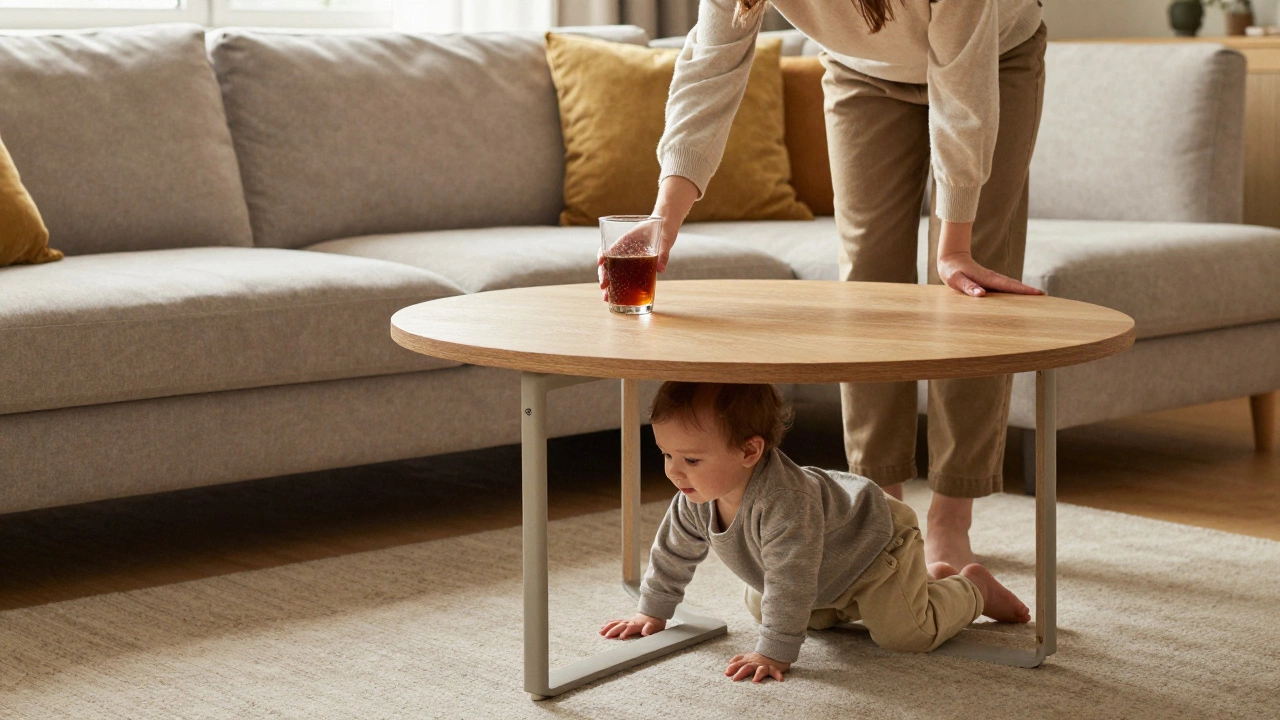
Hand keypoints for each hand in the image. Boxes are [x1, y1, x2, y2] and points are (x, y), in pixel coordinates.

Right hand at [598, 175, 696, 301]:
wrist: (668, 226)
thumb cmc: (665, 228)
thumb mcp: (665, 239)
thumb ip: (663, 253)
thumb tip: (660, 269)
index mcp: (628, 239)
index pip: (611, 247)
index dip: (604, 255)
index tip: (601, 263)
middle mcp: (625, 249)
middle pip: (609, 262)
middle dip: (604, 275)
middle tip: (603, 288)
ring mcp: (629, 257)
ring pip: (614, 271)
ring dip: (609, 283)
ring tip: (606, 297)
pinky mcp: (637, 264)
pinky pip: (625, 275)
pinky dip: (619, 285)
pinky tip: (616, 295)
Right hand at [600, 613, 665, 639]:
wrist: (652, 614)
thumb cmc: (654, 623)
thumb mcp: (654, 626)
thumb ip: (649, 629)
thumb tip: (645, 632)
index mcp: (637, 624)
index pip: (630, 628)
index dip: (626, 632)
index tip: (621, 637)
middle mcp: (630, 622)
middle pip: (620, 625)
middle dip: (613, 630)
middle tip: (606, 636)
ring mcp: (626, 621)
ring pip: (615, 623)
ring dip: (608, 627)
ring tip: (601, 633)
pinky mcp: (623, 621)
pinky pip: (614, 622)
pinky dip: (608, 624)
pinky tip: (602, 627)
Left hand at [725, 651, 789, 682]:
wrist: (774, 648)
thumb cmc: (760, 656)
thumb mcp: (748, 657)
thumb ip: (739, 660)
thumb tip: (729, 662)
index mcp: (748, 661)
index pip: (738, 664)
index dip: (733, 668)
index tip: (726, 673)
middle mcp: (755, 663)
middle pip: (747, 667)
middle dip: (741, 673)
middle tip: (735, 679)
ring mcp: (764, 665)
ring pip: (761, 669)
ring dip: (758, 674)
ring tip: (755, 681)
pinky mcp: (773, 668)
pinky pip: (775, 672)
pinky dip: (777, 675)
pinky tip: (780, 680)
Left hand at [936, 250, 1043, 297]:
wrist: (951, 258)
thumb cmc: (951, 270)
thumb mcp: (956, 279)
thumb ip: (968, 286)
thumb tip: (982, 295)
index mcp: (987, 278)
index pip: (1009, 285)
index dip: (1024, 290)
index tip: (1039, 294)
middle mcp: (993, 278)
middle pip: (1014, 285)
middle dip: (1029, 291)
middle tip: (1045, 298)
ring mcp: (992, 280)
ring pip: (1011, 286)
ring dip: (1024, 292)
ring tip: (1038, 299)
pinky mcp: (990, 282)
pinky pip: (1005, 288)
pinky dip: (1014, 292)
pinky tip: (1019, 299)